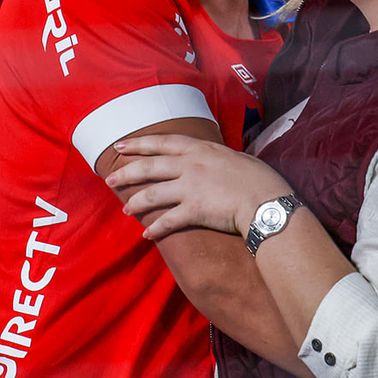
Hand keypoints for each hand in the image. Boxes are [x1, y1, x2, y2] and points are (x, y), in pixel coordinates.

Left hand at [106, 133, 292, 238]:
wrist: (267, 200)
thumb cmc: (258, 179)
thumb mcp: (233, 157)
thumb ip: (213, 157)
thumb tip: (207, 159)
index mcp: (199, 149)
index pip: (162, 142)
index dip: (139, 144)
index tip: (120, 146)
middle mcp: (190, 165)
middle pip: (148, 167)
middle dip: (126, 174)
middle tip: (110, 179)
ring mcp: (190, 187)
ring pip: (151, 194)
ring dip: (135, 203)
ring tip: (126, 209)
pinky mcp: (193, 210)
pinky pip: (167, 221)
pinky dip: (155, 229)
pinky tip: (147, 235)